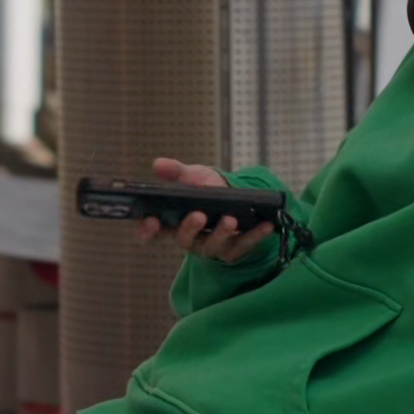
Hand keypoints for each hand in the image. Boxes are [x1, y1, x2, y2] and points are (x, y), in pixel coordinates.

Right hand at [137, 157, 275, 263]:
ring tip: (230, 219)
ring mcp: (213, 246)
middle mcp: (191, 238)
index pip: (153, 231)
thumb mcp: (192, 177)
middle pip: (184, 239)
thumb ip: (176, 171)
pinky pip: (244, 244)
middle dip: (190, 228)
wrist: (235, 198)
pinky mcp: (235, 250)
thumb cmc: (207, 189)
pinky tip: (265, 224)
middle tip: (198, 215)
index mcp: (173, 222)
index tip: (150, 221)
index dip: (148, 230)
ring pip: (213, 245)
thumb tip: (158, 164)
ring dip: (221, 233)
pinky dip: (255, 235)